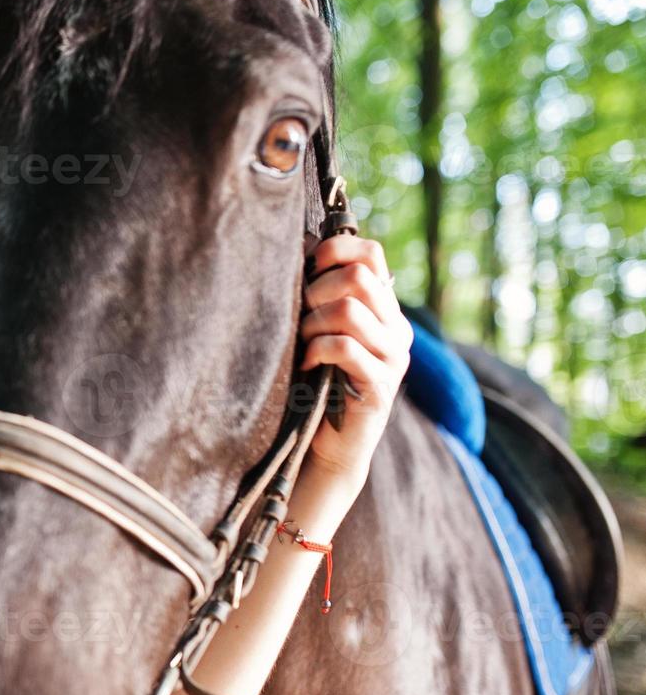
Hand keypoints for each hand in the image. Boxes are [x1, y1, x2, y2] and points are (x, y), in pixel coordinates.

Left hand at [298, 235, 412, 481]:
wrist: (330, 446)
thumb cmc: (317, 384)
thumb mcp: (320, 333)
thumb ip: (320, 297)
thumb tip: (298, 249)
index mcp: (384, 308)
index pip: (371, 253)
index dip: (336, 249)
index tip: (307, 267)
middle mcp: (397, 327)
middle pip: (359, 276)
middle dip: (317, 290)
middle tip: (299, 316)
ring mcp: (394, 356)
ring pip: (350, 310)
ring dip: (313, 323)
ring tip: (302, 343)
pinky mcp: (381, 384)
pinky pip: (345, 348)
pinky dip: (317, 351)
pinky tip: (307, 365)